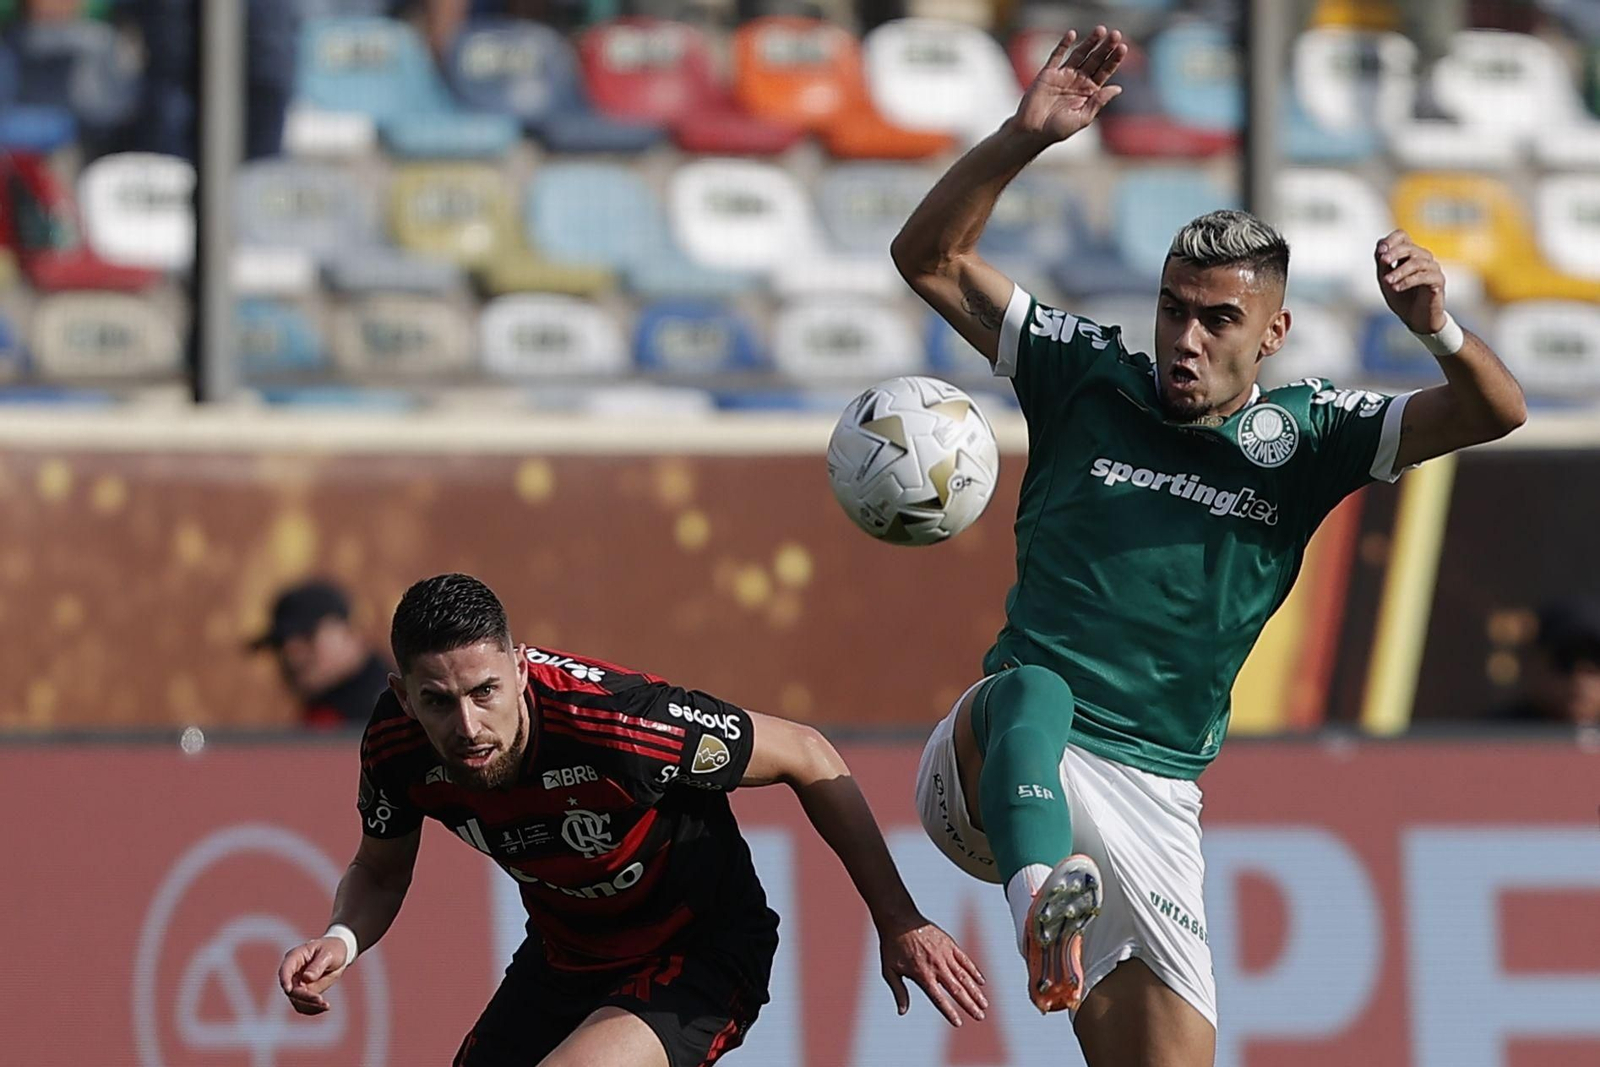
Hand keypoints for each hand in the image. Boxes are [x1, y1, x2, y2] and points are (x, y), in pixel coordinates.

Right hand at [278, 936, 350, 1015]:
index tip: (288, 989)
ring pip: (296, 1000)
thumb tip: (306, 978)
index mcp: (295, 957)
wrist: (340, 954)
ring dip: (309, 1005)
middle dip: (304, 996)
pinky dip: (313, 1009)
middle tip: (320, 999)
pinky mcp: (305, 993)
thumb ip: (318, 965)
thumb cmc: (333, 949)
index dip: (285, 979)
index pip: (285, 970)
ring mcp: (298, 984)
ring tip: (325, 1005)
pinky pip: (304, 1005)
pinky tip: (325, 1007)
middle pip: (291, 989)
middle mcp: (293, 972)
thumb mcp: (328, 954)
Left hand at [879, 917, 987, 1026]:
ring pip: (964, 976)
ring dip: (975, 992)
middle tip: (980, 1017)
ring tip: (984, 1005)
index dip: (949, 1012)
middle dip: (970, 1005)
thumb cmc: (892, 946)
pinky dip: (974, 971)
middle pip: (957, 990)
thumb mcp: (889, 971)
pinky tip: (981, 982)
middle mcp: (937, 966)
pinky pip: (965, 960)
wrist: (899, 919)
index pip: (939, 999)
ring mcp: (945, 954)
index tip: (958, 1023)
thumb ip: (899, 991)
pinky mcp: (950, 944)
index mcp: (922, 975)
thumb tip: (902, 1012)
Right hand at [1011, 26, 1127, 144]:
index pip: (1105, 71)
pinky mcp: (1048, 73)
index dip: (1114, 60)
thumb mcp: (1082, 118)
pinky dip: (1064, 44)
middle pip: (1095, 60)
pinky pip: (1057, 55)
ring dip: (1090, 42)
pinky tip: (1073, 34)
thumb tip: (1118, 88)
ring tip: (1101, 30)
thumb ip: (1098, 102)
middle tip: (1116, 35)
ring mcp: (1063, 75)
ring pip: (1079, 54)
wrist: (1032, 131)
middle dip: (1105, 47)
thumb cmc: (1057, 129)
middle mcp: (1078, 81)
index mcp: (1089, 92)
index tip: (1123, 48)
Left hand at [1376, 229, 1446, 333]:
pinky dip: (1408, 280)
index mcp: (1408, 254)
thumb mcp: (1386, 280)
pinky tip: (1397, 288)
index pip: (1402, 235)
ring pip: (1417, 262)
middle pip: (1409, 247)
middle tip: (1383, 262)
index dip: (1391, 240)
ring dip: (1399, 271)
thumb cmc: (1401, 298)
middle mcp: (1422, 258)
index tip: (1380, 252)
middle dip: (1394, 253)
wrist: (1416, 319)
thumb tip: (1380, 248)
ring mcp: (1432, 268)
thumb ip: (1383, 265)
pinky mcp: (1438, 281)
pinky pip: (1425, 276)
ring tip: (1387, 282)